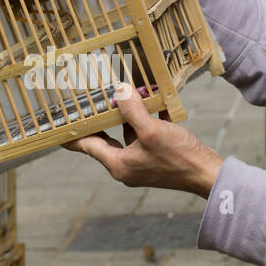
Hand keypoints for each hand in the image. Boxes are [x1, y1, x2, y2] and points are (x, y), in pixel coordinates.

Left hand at [66, 83, 223, 197]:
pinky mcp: (156, 157)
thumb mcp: (151, 130)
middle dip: (102, 117)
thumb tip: (119, 91)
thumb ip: (133, 110)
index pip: (87, 146)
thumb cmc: (179, 157)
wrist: (207, 174)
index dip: (72, 135)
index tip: (58, 126)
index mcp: (118, 164)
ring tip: (127, 93)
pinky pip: (145, 135)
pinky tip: (155, 102)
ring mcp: (142, 162)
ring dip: (129, 114)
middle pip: (106, 139)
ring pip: (127, 134)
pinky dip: (147, 119)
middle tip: (91, 101)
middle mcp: (126, 166)